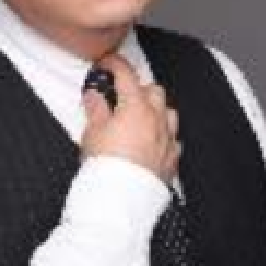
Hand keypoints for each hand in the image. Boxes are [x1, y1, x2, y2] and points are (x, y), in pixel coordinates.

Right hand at [81, 53, 180, 183]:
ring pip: (169, 112)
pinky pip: (173, 139)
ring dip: (155, 110)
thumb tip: (94, 96)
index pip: (126, 74)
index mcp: (136, 107)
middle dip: (138, 88)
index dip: (115, 64)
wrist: (121, 201)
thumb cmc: (107, 167)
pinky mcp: (171, 160)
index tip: (107, 64)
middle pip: (154, 90)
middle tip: (120, 95)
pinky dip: (162, 135)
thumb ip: (95, 108)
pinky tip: (151, 141)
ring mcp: (167, 140)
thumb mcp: (92, 132)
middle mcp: (156, 120)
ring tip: (138, 117)